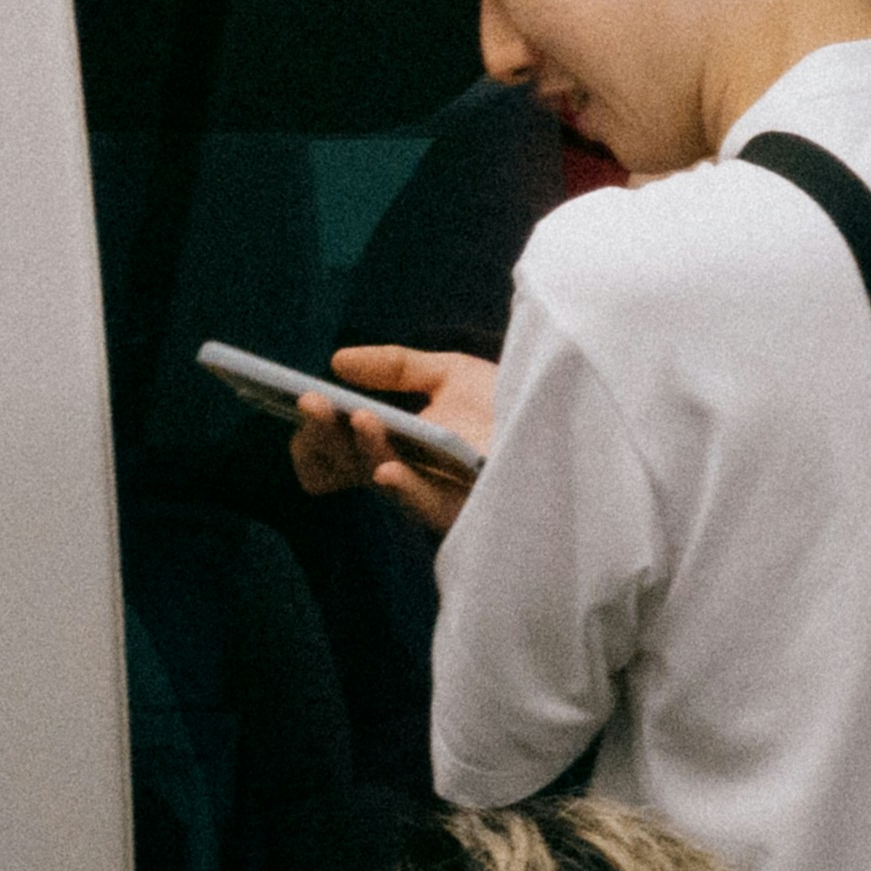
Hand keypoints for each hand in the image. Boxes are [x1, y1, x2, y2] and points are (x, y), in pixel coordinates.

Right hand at [287, 345, 495, 536]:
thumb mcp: (450, 374)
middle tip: (312, 403)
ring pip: (377, 476)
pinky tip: (388, 469)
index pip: (332, 448)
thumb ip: (396, 366)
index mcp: (390, 442)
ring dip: (363, 448)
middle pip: (342, 462)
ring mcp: (425, 491)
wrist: (566, 425)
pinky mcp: (457, 510)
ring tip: (360, 417)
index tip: (304, 400)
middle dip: (323, 434)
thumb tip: (338, 361)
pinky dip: (402, 487)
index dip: (313, 432)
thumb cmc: (504, 404)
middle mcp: (400, 469)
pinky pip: (420, 504)